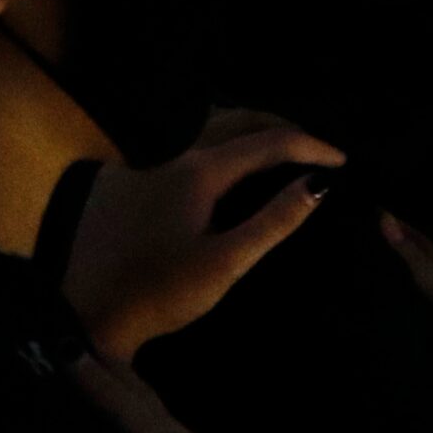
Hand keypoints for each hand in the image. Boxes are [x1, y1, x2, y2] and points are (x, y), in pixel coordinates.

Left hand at [63, 121, 346, 359]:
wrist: (87, 313)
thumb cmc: (160, 293)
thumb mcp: (226, 263)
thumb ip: (274, 221)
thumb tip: (319, 185)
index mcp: (200, 173)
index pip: (270, 142)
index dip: (312, 148)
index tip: (344, 164)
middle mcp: (175, 159)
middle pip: (238, 119)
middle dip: (283, 127)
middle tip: (317, 151)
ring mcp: (151, 168)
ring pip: (209, 129)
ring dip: (251, 130)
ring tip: (279, 152)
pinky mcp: (135, 184)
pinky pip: (188, 149)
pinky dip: (223, 146)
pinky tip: (229, 174)